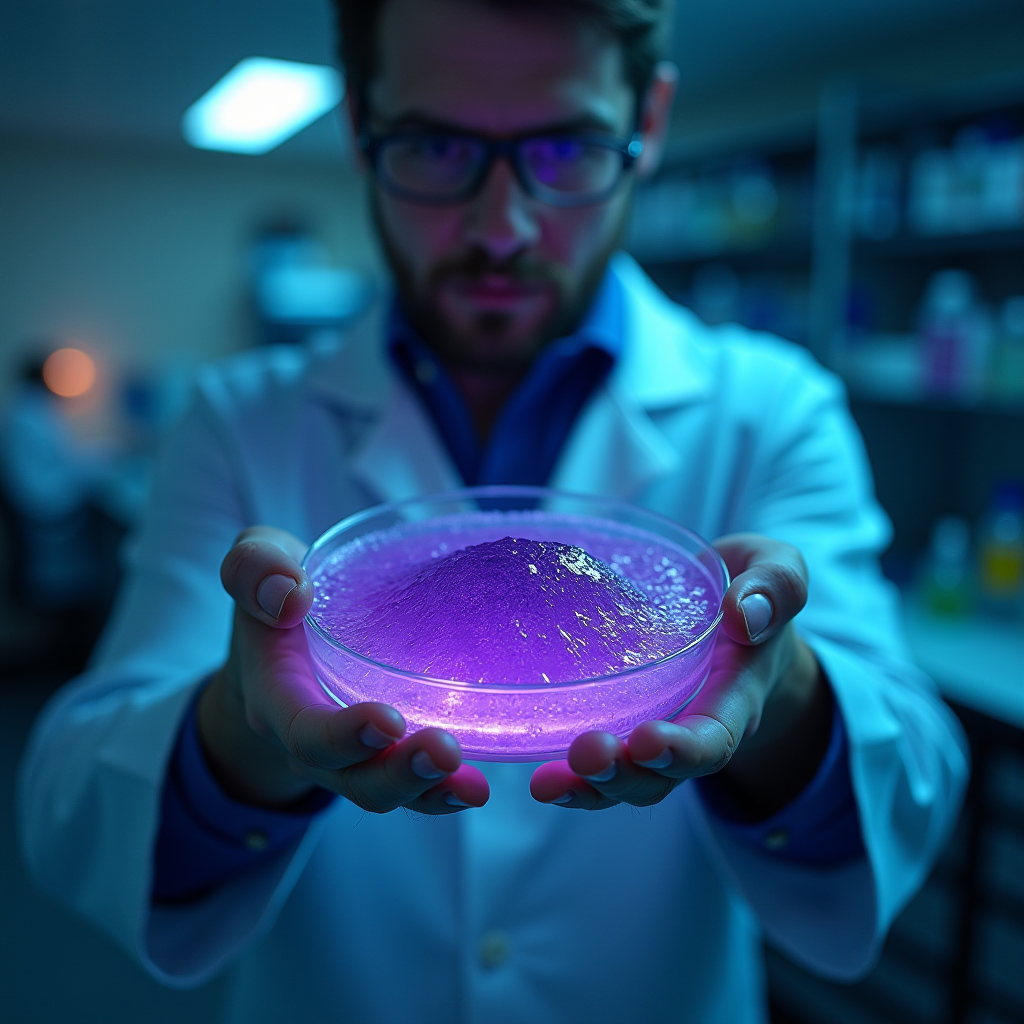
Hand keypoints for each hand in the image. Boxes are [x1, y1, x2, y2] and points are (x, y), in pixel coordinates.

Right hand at [197, 526, 488, 813]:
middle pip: (349, 775)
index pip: (303, 728)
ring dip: (427, 791)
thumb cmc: (277, 589)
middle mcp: (308, 738)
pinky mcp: (381, 752)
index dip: (342, 734)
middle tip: (445, 752)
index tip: (389, 719)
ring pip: (381, 791)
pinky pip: (408, 785)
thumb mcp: (257, 558)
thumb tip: (290, 596)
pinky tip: (477, 788)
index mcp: (276, 692)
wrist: (280, 628)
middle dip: (397, 772)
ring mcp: (347, 754)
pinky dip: (441, 792)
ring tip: (475, 788)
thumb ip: (255, 566)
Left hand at [530, 534, 830, 816]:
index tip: (647, 742)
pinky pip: (603, 765)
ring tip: (548, 784)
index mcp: (736, 692)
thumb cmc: (751, 589)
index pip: (716, 735)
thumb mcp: (777, 570)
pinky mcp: (624, 721)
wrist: (738, 616)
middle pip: (665, 775)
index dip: (684, 749)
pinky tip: (538, 776)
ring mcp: (658, 730)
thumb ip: (776, 587)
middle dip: (625, 774)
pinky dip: (571, 777)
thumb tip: (742, 616)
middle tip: (586, 755)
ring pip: (629, 781)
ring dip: (590, 788)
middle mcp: (695, 724)